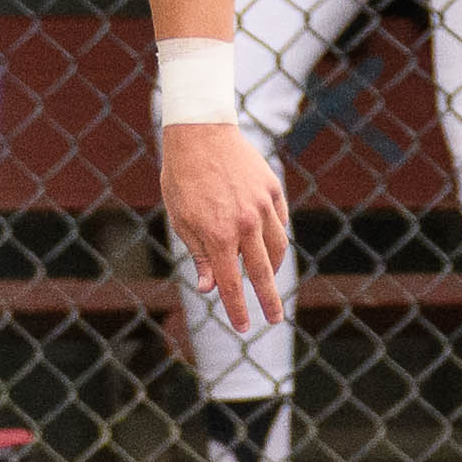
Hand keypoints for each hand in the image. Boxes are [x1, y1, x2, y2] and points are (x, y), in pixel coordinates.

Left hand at [161, 119, 288, 331]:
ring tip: (269, 281)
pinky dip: (275, 237)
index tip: (243, 327)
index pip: (230, 283)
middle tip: (275, 319)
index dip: (237, 308)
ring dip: (274, 269)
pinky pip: (279, 222)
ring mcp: (263, 207)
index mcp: (218, 235)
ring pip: (278, 248)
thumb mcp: (181, 219)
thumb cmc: (182, 178)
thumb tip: (209, 288)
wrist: (200, 134)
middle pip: (262, 273)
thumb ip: (200, 255)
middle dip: (268, 300)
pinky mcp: (273, 190)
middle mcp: (245, 224)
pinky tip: (268, 244)